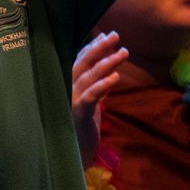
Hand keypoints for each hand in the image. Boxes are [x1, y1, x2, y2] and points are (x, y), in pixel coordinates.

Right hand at [72, 32, 124, 167]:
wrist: (72, 155)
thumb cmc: (80, 129)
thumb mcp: (90, 104)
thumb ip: (96, 87)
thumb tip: (109, 70)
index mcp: (67, 85)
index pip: (78, 60)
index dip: (91, 46)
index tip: (106, 35)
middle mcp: (65, 89)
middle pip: (81, 63)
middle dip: (99, 48)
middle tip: (116, 36)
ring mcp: (69, 100)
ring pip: (88, 76)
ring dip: (107, 63)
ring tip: (124, 52)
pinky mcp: (77, 114)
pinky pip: (91, 97)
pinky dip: (103, 85)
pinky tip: (116, 77)